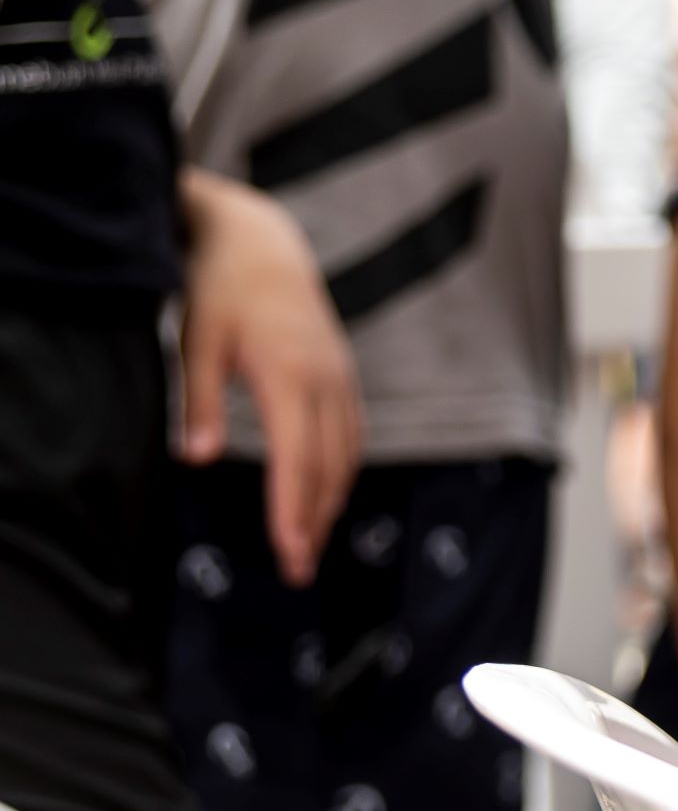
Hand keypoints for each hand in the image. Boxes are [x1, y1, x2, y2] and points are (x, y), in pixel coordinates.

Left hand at [178, 173, 361, 583]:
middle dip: (314, 520)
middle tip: (298, 569)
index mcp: (289, 374)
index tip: (289, 549)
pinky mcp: (342, 375)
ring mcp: (340, 377)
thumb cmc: (221, 289)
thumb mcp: (197, 339)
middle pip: (328, 465)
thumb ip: (198, 399)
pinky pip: (351, 434)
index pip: (296, 457)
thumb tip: (193, 458)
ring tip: (308, 543)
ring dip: (329, 501)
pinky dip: (339, 471)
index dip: (293, 508)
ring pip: (345, 453)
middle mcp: (325, 380)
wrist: (264, 242)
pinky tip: (324, 495)